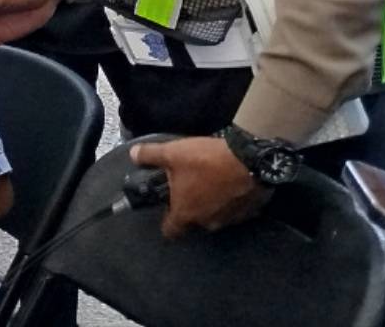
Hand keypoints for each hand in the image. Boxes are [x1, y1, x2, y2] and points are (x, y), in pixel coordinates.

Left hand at [130, 136, 268, 237]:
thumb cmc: (207, 160)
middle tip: (189, 185)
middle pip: (193, 221)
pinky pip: (233, 210)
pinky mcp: (249, 213)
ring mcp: (230, 220)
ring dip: (211, 204)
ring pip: (214, 216)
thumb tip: (133, 155)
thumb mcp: (172, 153)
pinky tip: (229, 184)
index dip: (165, 221)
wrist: (251, 159)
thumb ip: (149, 156)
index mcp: (186, 214)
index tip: (165, 209)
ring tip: (210, 182)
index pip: (170, 231)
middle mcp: (207, 223)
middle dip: (189, 207)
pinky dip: (229, 201)